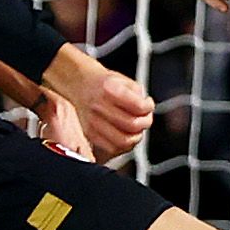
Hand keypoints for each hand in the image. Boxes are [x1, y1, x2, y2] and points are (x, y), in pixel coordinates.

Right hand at [43, 45, 151, 162]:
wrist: (80, 85)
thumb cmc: (104, 84)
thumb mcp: (124, 80)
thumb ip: (138, 94)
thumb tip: (148, 110)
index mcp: (108, 89)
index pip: (138, 106)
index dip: (148, 107)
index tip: (148, 104)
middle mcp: (99, 106)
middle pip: (132, 124)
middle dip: (145, 122)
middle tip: (145, 117)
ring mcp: (93, 122)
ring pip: (123, 140)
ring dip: (136, 136)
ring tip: (137, 128)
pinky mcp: (90, 134)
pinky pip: (112, 148)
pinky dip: (124, 146)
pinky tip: (127, 136)